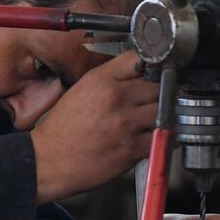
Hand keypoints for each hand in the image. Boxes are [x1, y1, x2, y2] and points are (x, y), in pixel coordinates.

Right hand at [30, 52, 158, 202]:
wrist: (50, 160)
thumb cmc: (63, 128)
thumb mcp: (81, 90)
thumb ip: (109, 79)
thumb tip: (136, 75)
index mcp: (101, 80)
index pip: (138, 59)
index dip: (151, 64)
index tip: (156, 70)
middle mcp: (116, 98)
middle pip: (158, 84)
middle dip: (162, 90)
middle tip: (161, 96)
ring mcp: (126, 123)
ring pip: (165, 109)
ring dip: (167, 112)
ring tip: (163, 116)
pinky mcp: (132, 147)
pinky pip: (164, 137)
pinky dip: (168, 136)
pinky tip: (163, 135)